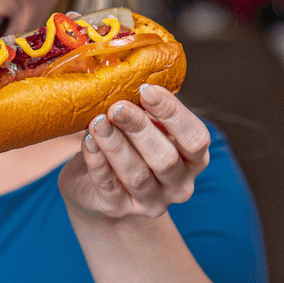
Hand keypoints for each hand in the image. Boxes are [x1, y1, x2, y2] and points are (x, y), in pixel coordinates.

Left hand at [58, 84, 209, 219]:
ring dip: (115, 145)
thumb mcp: (144, 126)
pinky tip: (87, 140)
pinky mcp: (117, 208)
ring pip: (136, 175)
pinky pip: (107, 185)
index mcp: (193, 159)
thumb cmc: (128, 144)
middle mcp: (178, 184)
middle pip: (165, 159)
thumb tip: (129, 74)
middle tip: (118, 106)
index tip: (147, 89)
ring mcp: (150, 202)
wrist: (97, 185)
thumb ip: (145, 108)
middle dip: (140, 129)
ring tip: (98, 121)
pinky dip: (97, 161)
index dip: (173, 113)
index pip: (196, 138)